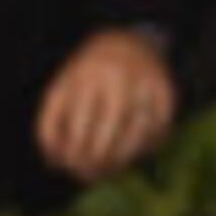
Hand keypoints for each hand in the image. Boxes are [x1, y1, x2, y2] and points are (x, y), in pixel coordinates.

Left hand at [33, 26, 176, 185]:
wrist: (126, 41)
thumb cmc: (85, 79)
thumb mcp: (61, 93)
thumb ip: (49, 127)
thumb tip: (54, 163)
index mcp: (87, 77)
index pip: (78, 129)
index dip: (72, 155)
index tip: (69, 165)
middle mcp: (118, 78)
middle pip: (108, 133)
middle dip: (96, 161)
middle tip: (89, 174)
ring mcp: (145, 84)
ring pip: (136, 134)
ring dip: (121, 160)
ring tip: (109, 169)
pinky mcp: (166, 91)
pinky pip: (159, 130)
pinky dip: (145, 147)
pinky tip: (132, 153)